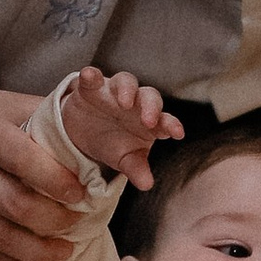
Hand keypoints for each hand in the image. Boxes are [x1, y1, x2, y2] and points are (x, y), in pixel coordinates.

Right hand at [0, 84, 86, 260]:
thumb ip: (55, 124)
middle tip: (78, 221)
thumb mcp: (18, 106)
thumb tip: (103, 148)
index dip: (58, 182)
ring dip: (38, 252)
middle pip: (14, 205)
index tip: (82, 193)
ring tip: (65, 251)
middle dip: (54, 220)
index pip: (24, 161)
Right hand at [55, 67, 183, 188]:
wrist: (83, 131)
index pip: (164, 120)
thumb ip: (136, 169)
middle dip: (151, 107)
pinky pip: (94, 77)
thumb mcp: (124, 159)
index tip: (177, 133)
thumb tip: (147, 185)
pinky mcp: (93, 87)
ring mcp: (115, 92)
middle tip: (149, 120)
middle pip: (150, 96)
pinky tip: (89, 76)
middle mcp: (136, 103)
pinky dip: (91, 75)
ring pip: (127, 82)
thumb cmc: (112, 142)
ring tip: (124, 102)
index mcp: (150, 122)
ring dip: (127, 89)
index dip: (171, 124)